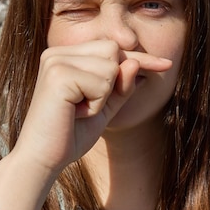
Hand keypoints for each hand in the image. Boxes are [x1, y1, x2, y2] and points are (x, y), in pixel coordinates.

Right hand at [10, 40, 171, 173]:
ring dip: (103, 96)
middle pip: (114, 50)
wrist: (42, 161)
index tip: (167, 64)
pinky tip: (75, 113)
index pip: (112, 49)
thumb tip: (135, 62)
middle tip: (85, 106)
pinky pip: (103, 82)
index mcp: (64, 56)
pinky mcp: (59, 74)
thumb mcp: (104, 108)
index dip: (141, 58)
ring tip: (78, 110)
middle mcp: (57, 52)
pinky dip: (97, 103)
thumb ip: (121, 86)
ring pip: (111, 66)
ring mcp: (56, 61)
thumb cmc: (69, 135)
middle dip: (112, 82)